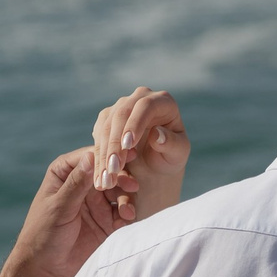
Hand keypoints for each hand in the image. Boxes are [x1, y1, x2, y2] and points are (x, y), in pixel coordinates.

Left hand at [0, 147, 126, 276]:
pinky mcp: (107, 222)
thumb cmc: (43, 235)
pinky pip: (123, 211)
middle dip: (121, 177)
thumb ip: (76, 184)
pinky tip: (127, 218)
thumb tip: (91, 156)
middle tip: (131, 184)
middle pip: (108, 172)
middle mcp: (82, 185)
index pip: (89, 157)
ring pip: (119, 190)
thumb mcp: (59, 207)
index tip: (125, 155)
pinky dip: (128, 212)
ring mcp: (96, 203)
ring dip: (126, 196)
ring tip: (126, 209)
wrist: (46, 272)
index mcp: (65, 174)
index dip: (106, 156)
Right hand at [90, 88, 190, 221]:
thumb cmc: (171, 154)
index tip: (128, 145)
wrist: (156, 161)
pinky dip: (98, 157)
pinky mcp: (106, 118)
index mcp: (162, 101)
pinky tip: (101, 175)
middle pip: (121, 115)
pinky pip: (98, 135)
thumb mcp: (178, 153)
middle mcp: (139, 98)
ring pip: (106, 126)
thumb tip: (156, 135)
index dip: (135, 124)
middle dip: (115, 144)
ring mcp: (121, 106)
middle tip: (114, 169)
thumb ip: (172, 143)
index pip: (145, 106)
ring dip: (104, 153)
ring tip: (106, 179)